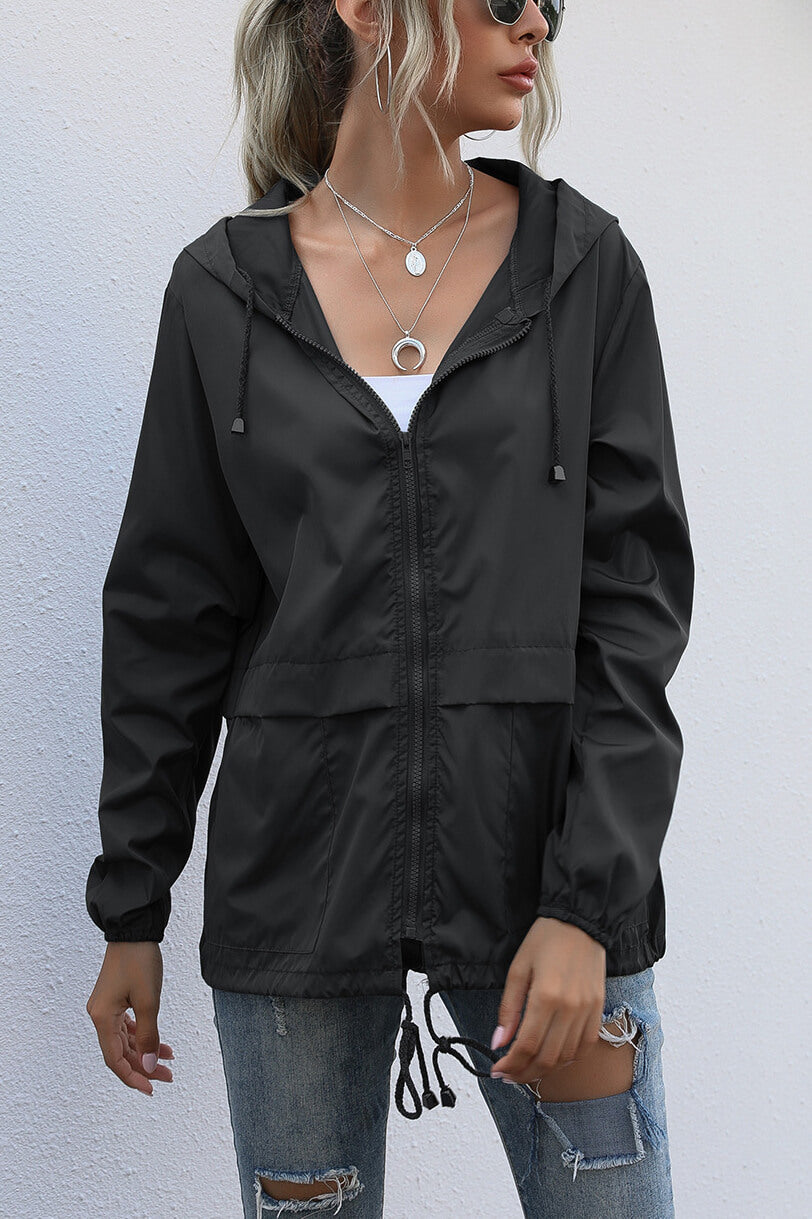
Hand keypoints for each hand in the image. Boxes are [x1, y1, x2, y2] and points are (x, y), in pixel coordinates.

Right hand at [86, 942, 173, 1095]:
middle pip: (120, 1052)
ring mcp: (107, 1008)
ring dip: (145, 1052)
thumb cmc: (139, 960)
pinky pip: (128, 1027)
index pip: (115, 1059)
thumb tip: (147, 1067)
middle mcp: (100, 1015)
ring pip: (125, 1041)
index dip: (133, 1077)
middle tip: (168, 1076)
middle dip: (144, 1066)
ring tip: (169, 1061)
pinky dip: (143, 1036)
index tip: (152, 1088)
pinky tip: (161, 1044)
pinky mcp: (116, 999)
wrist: (134, 929)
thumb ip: (148, 1036)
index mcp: (102, 1018)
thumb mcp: (148, 1001)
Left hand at [489, 916, 605, 1084]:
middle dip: (525, 1073)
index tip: (497, 1070)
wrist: (580, 922)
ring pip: (567, 1057)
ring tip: (527, 1069)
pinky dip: (568, 1059)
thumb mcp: (518, 969)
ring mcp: (588, 1011)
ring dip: (546, 1069)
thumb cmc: (545, 940)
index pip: (526, 1046)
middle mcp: (570, 1009)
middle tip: (509, 1076)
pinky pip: (585, 1046)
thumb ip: (509, 1008)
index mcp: (546, 997)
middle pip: (547, 1058)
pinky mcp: (599, 1009)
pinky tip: (554, 1058)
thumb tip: (499, 1041)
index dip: (510, 1065)